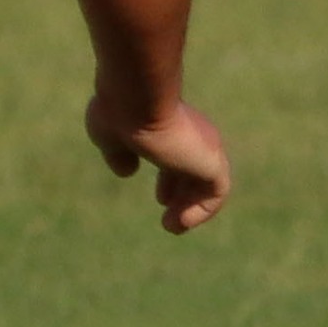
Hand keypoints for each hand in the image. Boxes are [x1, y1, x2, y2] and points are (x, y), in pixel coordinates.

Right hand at [85, 94, 231, 232]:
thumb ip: (119, 152)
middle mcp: (195, 135)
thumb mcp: (110, 136)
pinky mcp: (213, 163)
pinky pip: (217, 193)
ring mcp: (206, 149)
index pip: (180, 155)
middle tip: (169, 211)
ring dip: (192, 207)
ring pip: (209, 183)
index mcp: (173, 126)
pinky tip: (180, 223)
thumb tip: (126, 170)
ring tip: (172, 225)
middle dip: (184, 193)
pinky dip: (202, 211)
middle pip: (197, 169)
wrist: (137, 100)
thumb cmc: (120, 113)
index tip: (162, 197)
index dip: (172, 179)